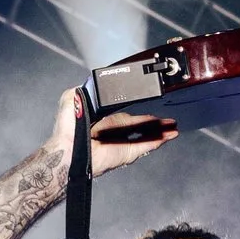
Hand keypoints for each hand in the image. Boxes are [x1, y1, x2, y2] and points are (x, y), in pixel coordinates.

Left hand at [49, 87, 176, 179]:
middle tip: (168, 117)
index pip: (126, 113)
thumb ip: (80, 90)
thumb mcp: (70, 98)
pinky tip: (168, 136)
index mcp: (104, 119)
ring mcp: (121, 143)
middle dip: (156, 121)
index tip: (151, 103)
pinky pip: (145, 147)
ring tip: (173, 126)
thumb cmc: (66, 129)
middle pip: (141, 124)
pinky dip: (158, 141)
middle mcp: (114, 131)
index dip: (140, 108)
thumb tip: (87, 84)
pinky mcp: (126, 153)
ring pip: (146, 136)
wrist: (68, 149)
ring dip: (161, 131)